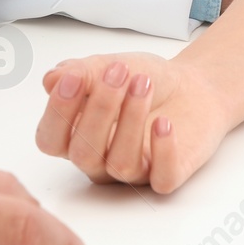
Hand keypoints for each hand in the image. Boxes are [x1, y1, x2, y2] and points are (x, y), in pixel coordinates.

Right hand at [35, 53, 233, 193]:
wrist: (192, 85)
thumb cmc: (144, 79)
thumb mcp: (110, 65)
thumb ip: (81, 72)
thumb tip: (51, 80)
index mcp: (76, 136)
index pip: (51, 140)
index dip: (57, 113)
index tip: (73, 78)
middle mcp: (100, 159)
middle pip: (84, 154)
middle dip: (100, 109)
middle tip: (119, 72)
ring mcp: (133, 170)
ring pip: (121, 164)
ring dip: (131, 121)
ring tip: (144, 84)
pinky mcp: (167, 176)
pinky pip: (161, 179)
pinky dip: (163, 151)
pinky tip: (164, 123)